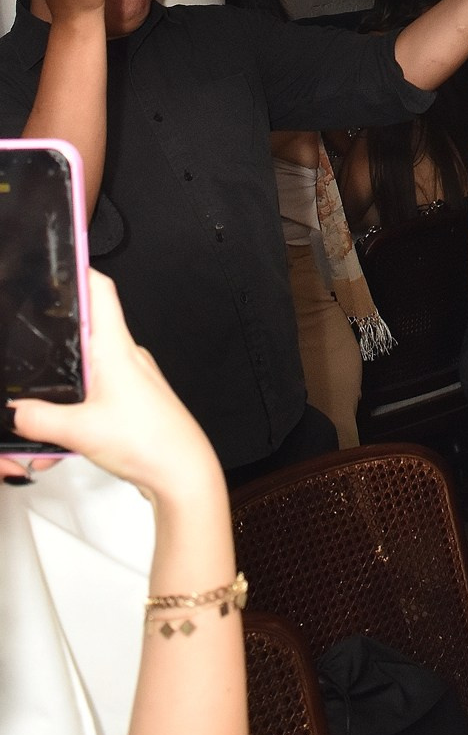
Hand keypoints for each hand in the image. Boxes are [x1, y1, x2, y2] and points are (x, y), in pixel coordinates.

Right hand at [9, 272, 221, 502]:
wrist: (183, 474)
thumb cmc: (151, 442)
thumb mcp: (80, 431)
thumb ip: (39, 419)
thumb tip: (15, 410)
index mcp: (116, 347)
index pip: (101, 290)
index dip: (80, 270)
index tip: (62, 260)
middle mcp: (128, 356)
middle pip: (88, 328)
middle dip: (58, 336)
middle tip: (34, 338)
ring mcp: (133, 379)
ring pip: (90, 367)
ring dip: (65, 384)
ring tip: (46, 405)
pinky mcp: (133, 402)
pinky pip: (97, 394)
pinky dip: (76, 409)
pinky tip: (63, 434)